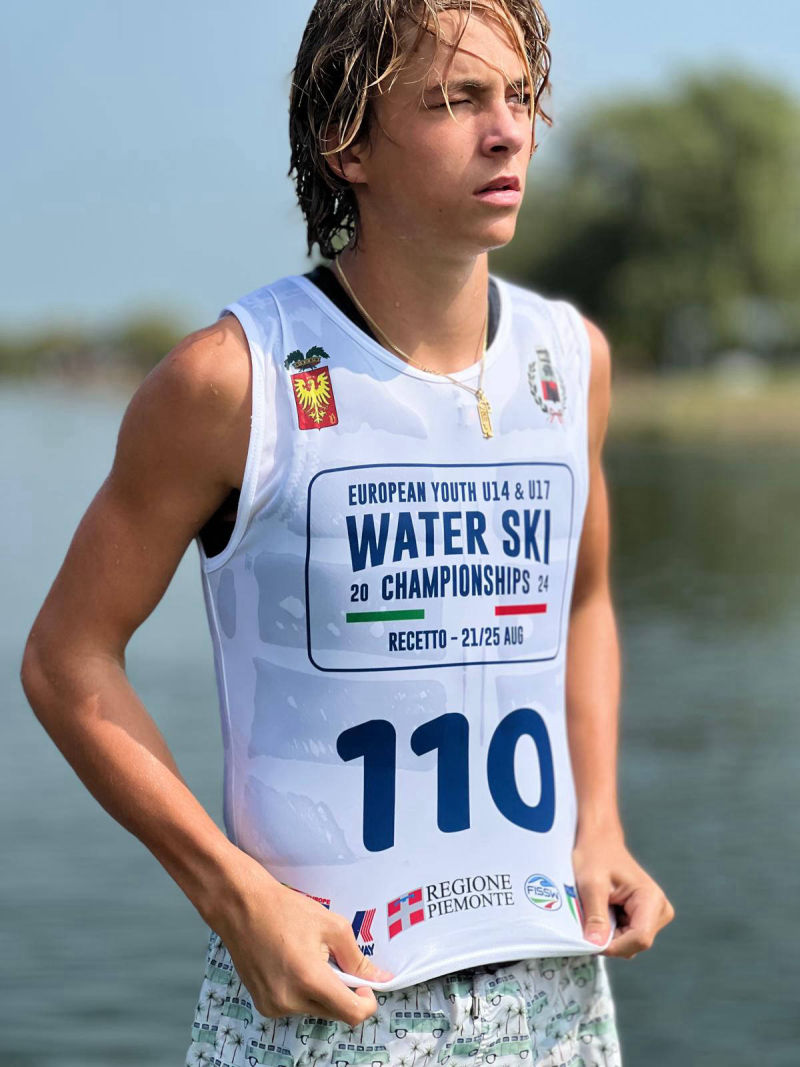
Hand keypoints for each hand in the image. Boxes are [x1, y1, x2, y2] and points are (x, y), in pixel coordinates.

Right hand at [210, 852, 393, 1024]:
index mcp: (310, 979)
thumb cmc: (287, 910)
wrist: (242, 907)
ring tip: (309, 959)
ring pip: (315, 1010)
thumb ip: (358, 959)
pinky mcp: (263, 1006)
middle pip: (334, 1012)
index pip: (352, 1013)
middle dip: (343, 992)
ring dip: (322, 992)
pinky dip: (302, 992)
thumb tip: (382, 979)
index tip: (365, 984)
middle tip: (335, 961)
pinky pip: (296, 1007)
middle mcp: (290, 1000)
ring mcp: (273, 1006)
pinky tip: (292, 966)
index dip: (366, 1002)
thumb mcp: (332, 927)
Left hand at [572, 826, 674, 958]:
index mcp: (651, 899)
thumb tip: (596, 945)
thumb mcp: (591, 884)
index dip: (613, 945)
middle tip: (588, 921)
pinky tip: (602, 912)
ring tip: (596, 911)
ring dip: (608, 935)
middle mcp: (659, 909)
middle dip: (609, 940)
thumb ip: (595, 916)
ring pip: (630, 944)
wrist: (599, 842)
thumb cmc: (595, 855)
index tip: (590, 939)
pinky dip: (610, 930)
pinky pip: (626, 937)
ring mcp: (654, 915)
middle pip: (635, 945)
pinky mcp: (644, 918)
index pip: (639, 939)